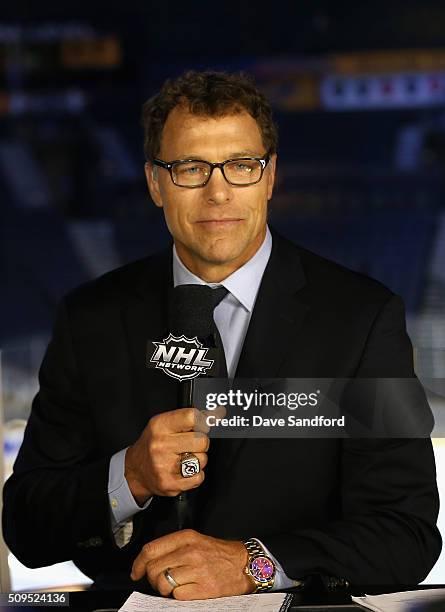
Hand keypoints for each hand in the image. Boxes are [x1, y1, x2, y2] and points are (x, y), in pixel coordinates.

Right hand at [125, 407, 210, 503]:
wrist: (135, 470)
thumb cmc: (152, 445)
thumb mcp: (163, 424)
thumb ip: (186, 418)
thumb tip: (214, 414)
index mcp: (159, 426)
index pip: (191, 417)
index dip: (202, 421)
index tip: (202, 425)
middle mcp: (161, 445)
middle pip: (202, 441)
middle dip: (200, 442)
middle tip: (191, 444)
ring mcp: (165, 466)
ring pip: (202, 459)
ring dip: (198, 459)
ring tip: (184, 458)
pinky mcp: (170, 484)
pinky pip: (199, 477)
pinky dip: (196, 474)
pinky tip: (184, 471)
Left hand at [130, 529, 254, 599]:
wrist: (244, 564)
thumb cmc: (218, 554)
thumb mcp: (195, 540)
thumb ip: (173, 547)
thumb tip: (148, 561)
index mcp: (186, 537)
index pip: (151, 549)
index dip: (139, 563)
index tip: (136, 572)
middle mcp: (190, 552)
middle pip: (154, 568)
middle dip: (152, 579)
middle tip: (160, 581)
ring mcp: (197, 570)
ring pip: (163, 583)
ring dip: (164, 589)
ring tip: (174, 587)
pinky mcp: (204, 588)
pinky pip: (177, 596)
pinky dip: (178, 596)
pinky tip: (187, 590)